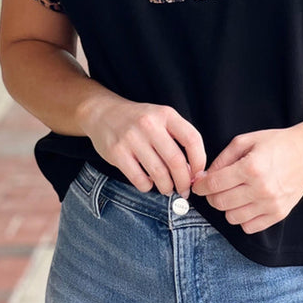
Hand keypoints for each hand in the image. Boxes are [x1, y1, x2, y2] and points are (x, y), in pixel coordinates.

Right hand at [79, 92, 205, 197]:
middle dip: (184, 181)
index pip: (192, 139)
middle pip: (176, 160)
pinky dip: (147, 186)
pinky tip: (148, 183)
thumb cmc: (139, 120)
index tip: (198, 174)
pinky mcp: (117, 152)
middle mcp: (150, 124)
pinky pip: (139, 179)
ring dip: (167, 187)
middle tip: (184, 190)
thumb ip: (178, 138)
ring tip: (168, 189)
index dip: (199, 161)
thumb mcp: (161, 118)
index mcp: (166, 114)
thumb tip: (193, 171)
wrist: (103, 113)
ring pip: (158, 173)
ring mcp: (132, 138)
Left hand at [192, 127, 302, 233]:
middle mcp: (260, 189)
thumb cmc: (276, 143)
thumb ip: (223, 159)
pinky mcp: (278, 214)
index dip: (201, 186)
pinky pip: (249, 227)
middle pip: (221, 203)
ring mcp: (270, 204)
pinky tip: (246, 204)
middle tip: (214, 188)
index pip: (215, 184)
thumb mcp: (245, 141)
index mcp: (250, 167)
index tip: (198, 185)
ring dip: (227, 207)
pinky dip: (242, 218)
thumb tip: (205, 177)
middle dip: (211, 196)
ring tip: (232, 195)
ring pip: (232, 218)